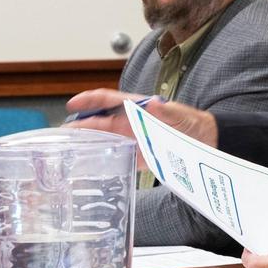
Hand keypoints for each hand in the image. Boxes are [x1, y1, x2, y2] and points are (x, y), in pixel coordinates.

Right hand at [66, 89, 217, 155]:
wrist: (207, 141)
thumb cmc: (193, 122)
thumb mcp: (180, 115)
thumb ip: (165, 110)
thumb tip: (151, 103)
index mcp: (137, 108)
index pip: (108, 100)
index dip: (89, 100)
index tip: (72, 104)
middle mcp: (131, 123)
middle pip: (99, 122)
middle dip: (80, 125)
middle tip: (60, 135)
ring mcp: (133, 139)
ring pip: (103, 139)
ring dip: (86, 143)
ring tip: (67, 151)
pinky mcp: (138, 156)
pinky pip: (116, 157)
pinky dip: (102, 160)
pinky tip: (89, 167)